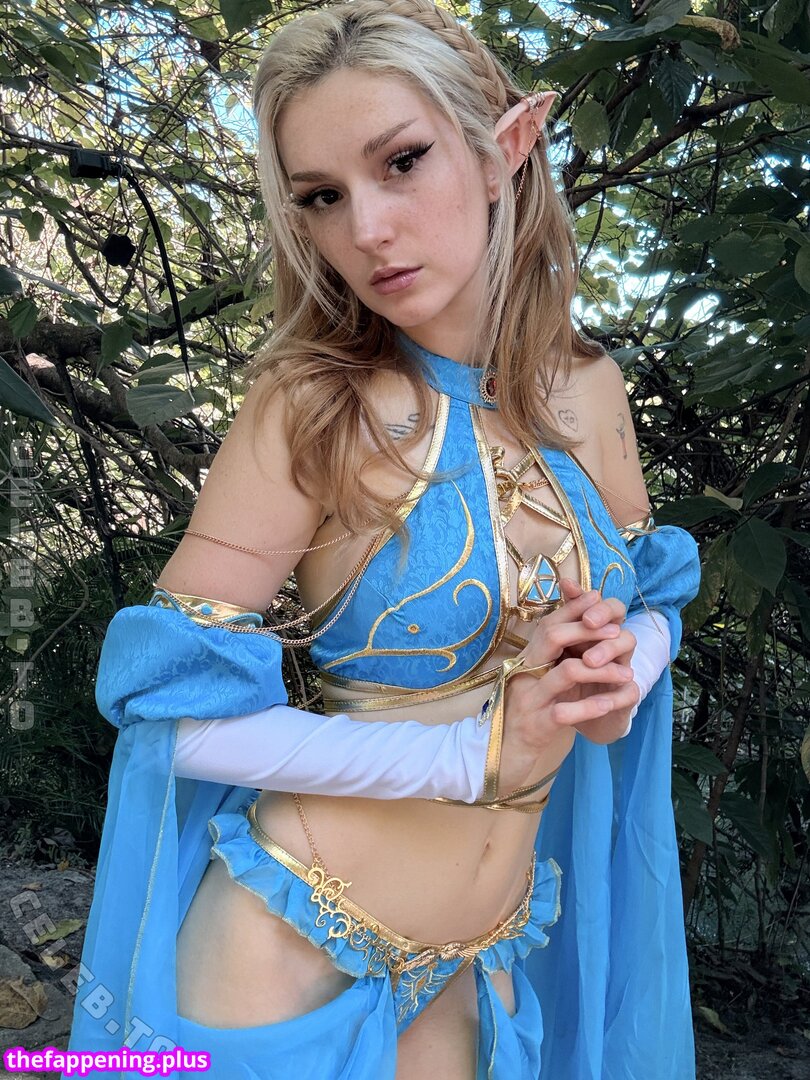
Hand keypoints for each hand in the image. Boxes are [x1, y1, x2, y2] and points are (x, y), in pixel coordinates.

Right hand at [498, 587, 635, 791]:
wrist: (506, 750)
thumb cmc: (529, 710)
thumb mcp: (538, 677)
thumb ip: (553, 653)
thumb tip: (579, 620)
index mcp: (527, 658)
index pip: (548, 622)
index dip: (574, 608)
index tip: (598, 598)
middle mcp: (524, 672)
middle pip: (554, 636)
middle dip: (589, 631)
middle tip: (617, 634)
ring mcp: (530, 698)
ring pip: (567, 671)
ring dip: (602, 669)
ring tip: (627, 674)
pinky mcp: (537, 725)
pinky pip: (566, 712)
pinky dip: (592, 706)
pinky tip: (611, 703)